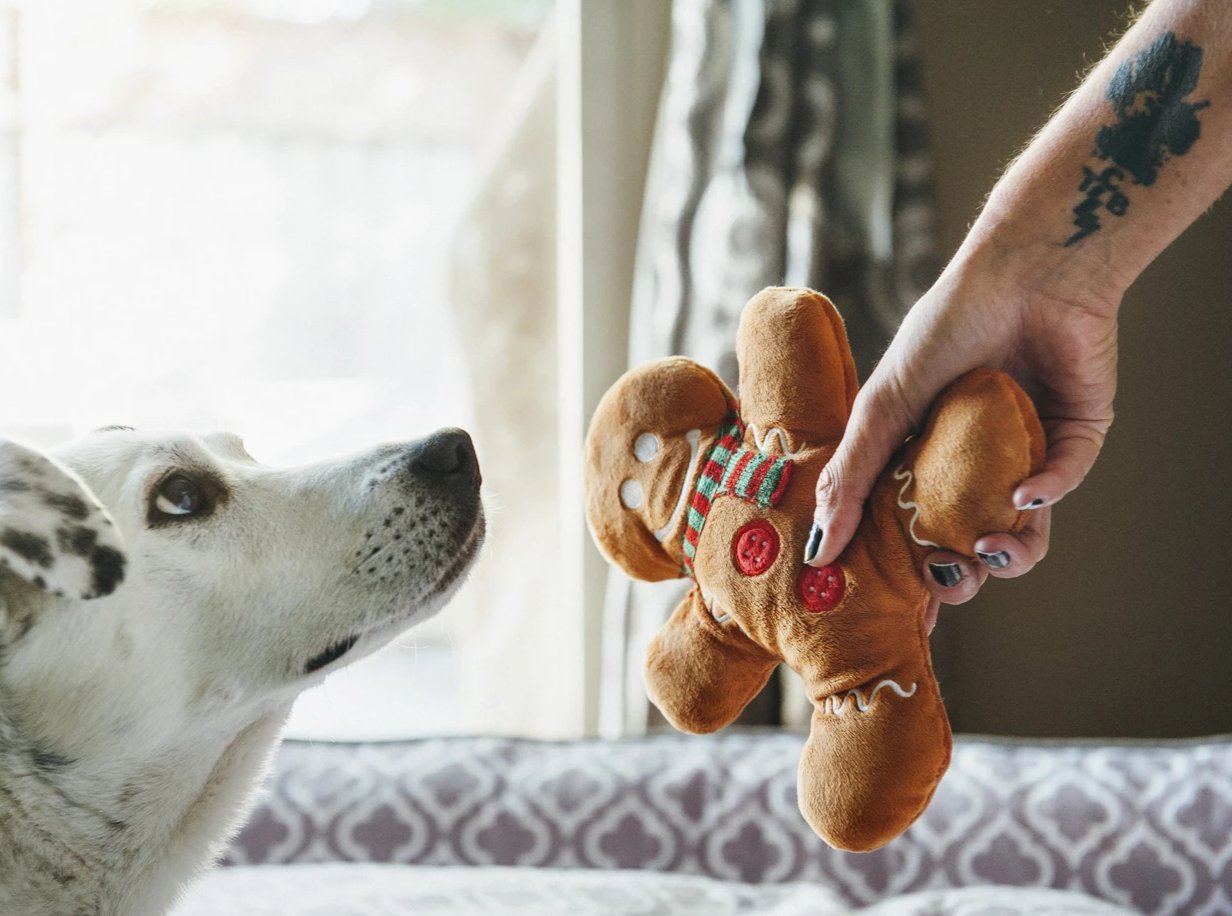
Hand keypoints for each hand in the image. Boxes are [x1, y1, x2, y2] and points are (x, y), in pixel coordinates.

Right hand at [809, 254, 1118, 623]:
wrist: (1023, 271)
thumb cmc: (945, 327)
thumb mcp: (883, 405)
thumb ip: (849, 476)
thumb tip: (818, 549)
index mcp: (923, 457)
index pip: (911, 530)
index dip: (903, 573)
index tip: (889, 612)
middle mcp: (974, 463)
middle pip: (968, 543)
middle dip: (962, 575)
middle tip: (949, 584)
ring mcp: (1025, 452)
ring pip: (1024, 528)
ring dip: (1012, 551)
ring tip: (993, 549)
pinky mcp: (1075, 435)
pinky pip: (1063, 481)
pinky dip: (1046, 494)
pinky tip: (1025, 494)